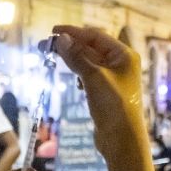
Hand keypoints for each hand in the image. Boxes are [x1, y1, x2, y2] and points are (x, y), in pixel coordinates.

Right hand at [52, 26, 143, 157]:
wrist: (122, 138)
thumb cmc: (113, 105)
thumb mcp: (92, 77)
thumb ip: (76, 56)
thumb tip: (60, 38)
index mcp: (124, 55)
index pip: (95, 36)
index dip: (73, 32)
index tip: (53, 31)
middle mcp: (120, 63)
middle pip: (91, 47)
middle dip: (69, 45)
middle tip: (46, 45)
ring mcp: (113, 78)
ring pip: (89, 62)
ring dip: (72, 58)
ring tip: (52, 56)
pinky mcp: (106, 91)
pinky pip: (89, 75)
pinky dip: (79, 72)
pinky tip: (72, 78)